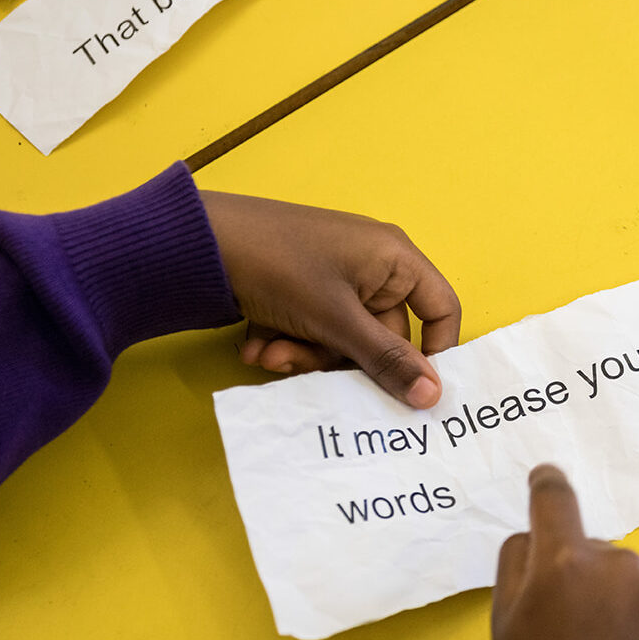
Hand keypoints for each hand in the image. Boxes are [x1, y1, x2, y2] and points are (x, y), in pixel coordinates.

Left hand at [199, 191, 460, 407]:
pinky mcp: (303, 289)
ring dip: (307, 355)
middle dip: (340, 359)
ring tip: (270, 354)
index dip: (436, 351)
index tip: (417, 389)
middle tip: (307, 368)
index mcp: (394, 258)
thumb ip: (386, 360)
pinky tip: (257, 343)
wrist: (197, 242)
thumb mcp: (336, 320)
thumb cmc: (280, 265)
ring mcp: (335, 277)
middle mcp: (372, 266)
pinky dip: (288, 341)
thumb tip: (433, 396)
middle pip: (383, 336)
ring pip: (343, 340)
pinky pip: (315, 329)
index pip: (441, 308)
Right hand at [491, 465, 638, 639]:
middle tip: (577, 639)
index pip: (555, 500)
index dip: (548, 488)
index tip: (548, 480)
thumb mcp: (502, 628)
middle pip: (601, 555)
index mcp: (564, 562)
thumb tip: (536, 531)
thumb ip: (516, 564)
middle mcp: (621, 567)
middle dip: (588, 581)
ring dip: (629, 610)